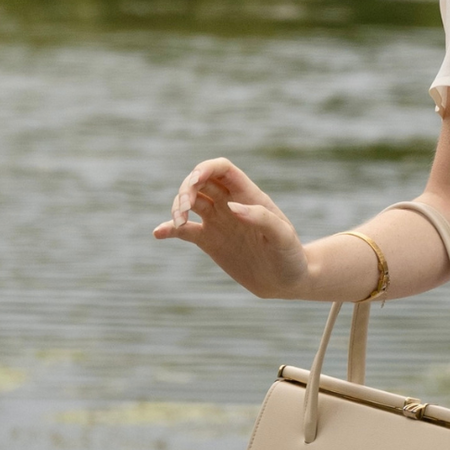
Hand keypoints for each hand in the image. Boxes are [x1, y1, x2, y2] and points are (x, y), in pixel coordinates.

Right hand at [152, 157, 308, 296]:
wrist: (287, 282)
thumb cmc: (291, 257)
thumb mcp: (283, 238)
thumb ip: (262, 219)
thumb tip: (232, 207)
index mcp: (249, 196)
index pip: (221, 169)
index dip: (204, 168)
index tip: (194, 181)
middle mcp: (230, 204)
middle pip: (200, 182)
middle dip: (186, 189)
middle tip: (184, 209)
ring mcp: (218, 222)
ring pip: (190, 202)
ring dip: (177, 206)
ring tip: (180, 222)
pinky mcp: (209, 241)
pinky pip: (184, 231)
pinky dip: (169, 229)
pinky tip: (159, 233)